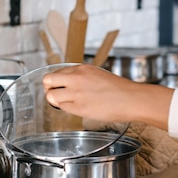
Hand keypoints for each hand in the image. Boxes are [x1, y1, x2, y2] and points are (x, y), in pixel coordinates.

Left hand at [42, 63, 173, 129]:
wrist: (130, 99)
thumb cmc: (118, 88)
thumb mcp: (97, 74)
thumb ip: (82, 77)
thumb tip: (69, 83)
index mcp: (81, 68)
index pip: (57, 72)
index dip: (56, 81)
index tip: (58, 86)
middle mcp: (76, 78)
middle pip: (47, 80)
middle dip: (49, 88)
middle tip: (54, 93)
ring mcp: (76, 93)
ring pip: (51, 96)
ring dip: (55, 100)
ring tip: (65, 103)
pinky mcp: (78, 107)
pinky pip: (62, 108)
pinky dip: (65, 109)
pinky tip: (76, 108)